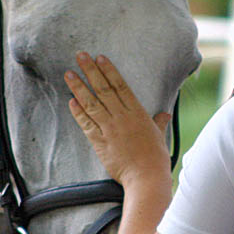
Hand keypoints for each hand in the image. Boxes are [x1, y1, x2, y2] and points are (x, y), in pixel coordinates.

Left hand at [65, 53, 171, 188]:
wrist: (146, 177)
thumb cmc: (156, 157)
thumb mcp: (159, 135)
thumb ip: (159, 122)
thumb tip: (164, 114)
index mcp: (137, 113)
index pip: (121, 86)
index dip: (109, 70)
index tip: (100, 57)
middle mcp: (122, 118)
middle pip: (103, 90)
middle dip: (91, 71)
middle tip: (80, 56)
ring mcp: (110, 130)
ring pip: (92, 104)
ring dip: (79, 88)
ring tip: (68, 74)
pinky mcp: (100, 143)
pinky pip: (87, 125)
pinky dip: (78, 113)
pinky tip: (71, 101)